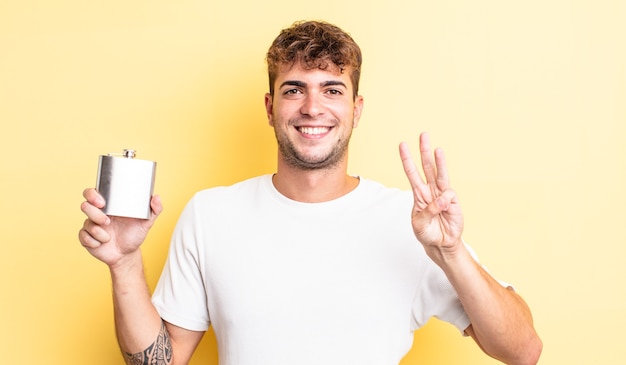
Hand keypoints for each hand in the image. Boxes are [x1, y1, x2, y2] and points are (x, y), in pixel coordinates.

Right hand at [78, 188, 162, 266]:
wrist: (127, 255)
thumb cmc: (134, 235)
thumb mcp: (146, 222)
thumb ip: (154, 210)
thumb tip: (156, 197)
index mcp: (109, 205)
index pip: (92, 193)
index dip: (92, 194)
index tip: (102, 202)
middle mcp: (97, 213)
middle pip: (85, 205)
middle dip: (95, 213)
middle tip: (107, 221)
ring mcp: (91, 226)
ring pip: (86, 223)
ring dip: (98, 231)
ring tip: (109, 236)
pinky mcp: (86, 238)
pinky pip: (84, 237)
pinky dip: (94, 241)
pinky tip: (102, 243)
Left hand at [399, 132, 463, 261]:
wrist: (441, 244)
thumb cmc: (427, 233)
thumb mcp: (419, 224)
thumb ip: (428, 211)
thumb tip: (442, 198)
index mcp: (418, 194)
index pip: (412, 173)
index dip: (407, 159)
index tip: (402, 145)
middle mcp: (430, 190)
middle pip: (426, 167)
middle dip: (424, 151)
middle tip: (423, 135)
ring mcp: (442, 194)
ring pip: (440, 174)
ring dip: (439, 162)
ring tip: (437, 150)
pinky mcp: (453, 201)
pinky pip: (449, 194)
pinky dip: (445, 199)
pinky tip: (445, 208)